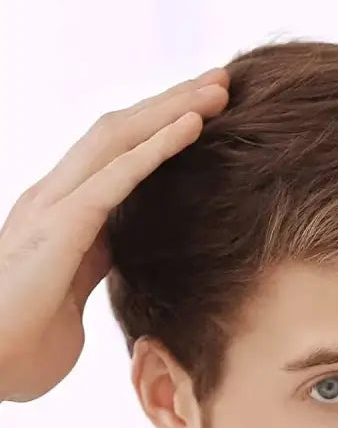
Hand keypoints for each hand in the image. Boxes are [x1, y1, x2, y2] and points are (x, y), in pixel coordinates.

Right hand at [0, 66, 229, 402]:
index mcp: (63, 213)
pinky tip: (194, 125)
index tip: (208, 113)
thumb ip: (97, 265)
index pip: (118, 155)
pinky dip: (158, 147)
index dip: (161, 129)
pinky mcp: (60, 225)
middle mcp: (55, 197)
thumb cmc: (25, 346)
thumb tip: (127, 257)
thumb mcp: (75, 293)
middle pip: (120, 131)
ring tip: (218, 88)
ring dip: (172, 109)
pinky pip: (117, 175)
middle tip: (222, 81)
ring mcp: (54, 206)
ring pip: (120, 137)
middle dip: (172, 102)